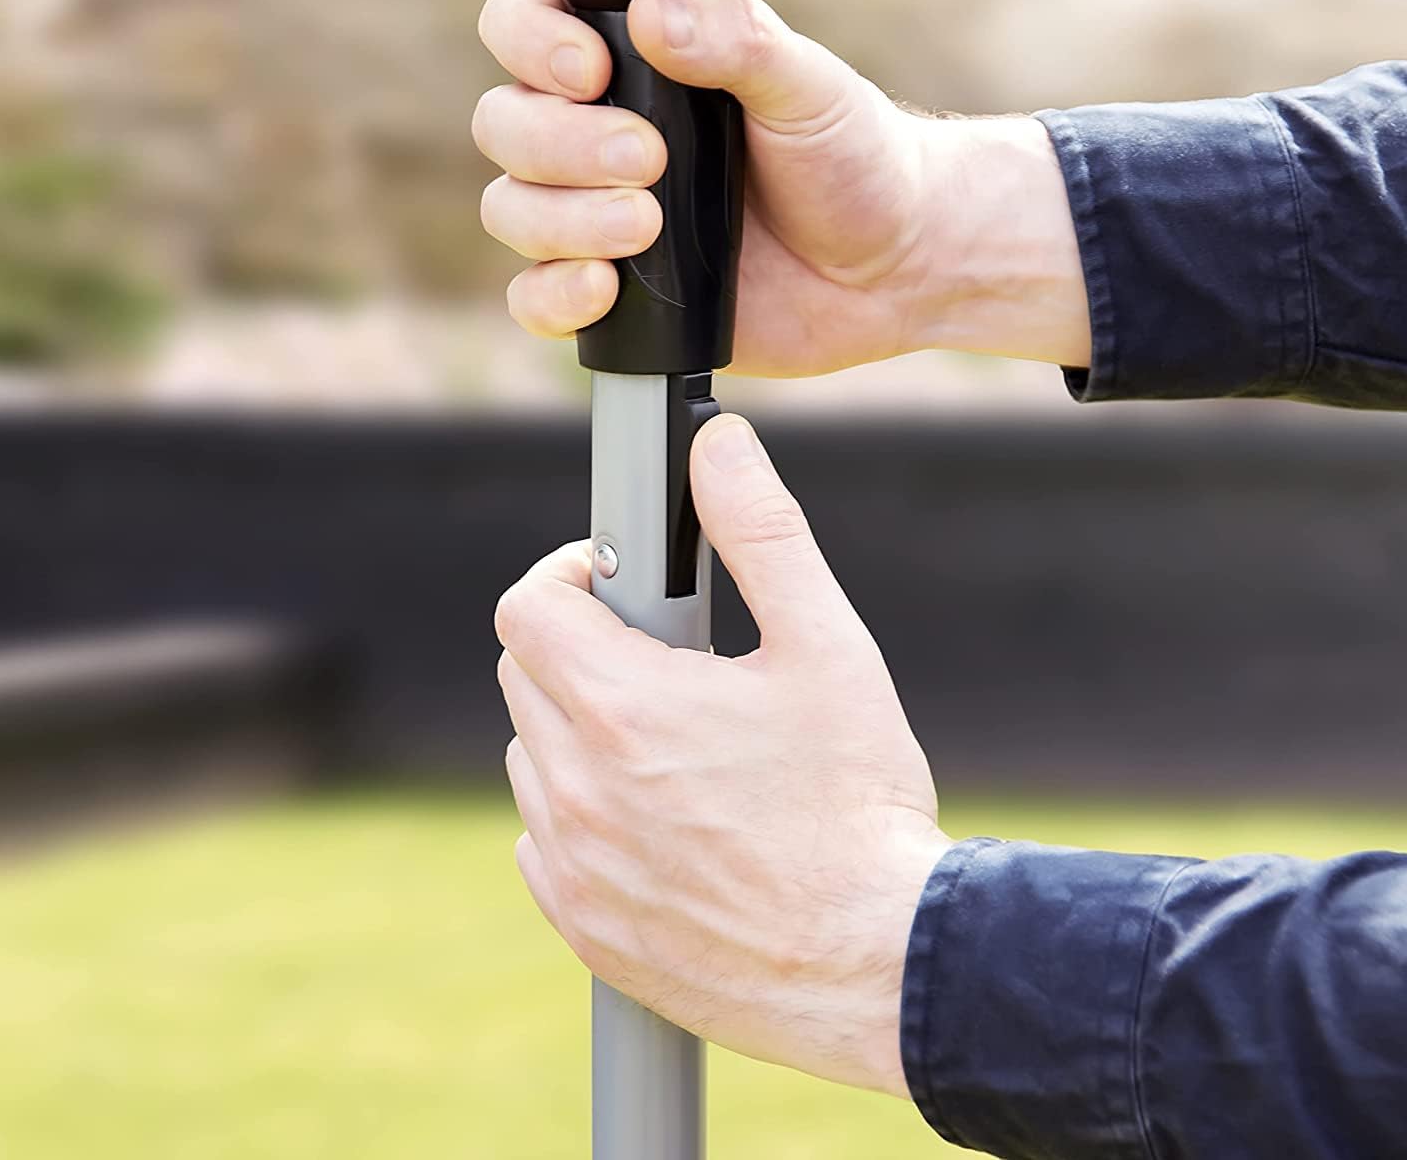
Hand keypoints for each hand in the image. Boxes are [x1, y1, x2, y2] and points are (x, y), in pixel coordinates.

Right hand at [474, 0, 1090, 376]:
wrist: (894, 265)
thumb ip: (737, 41)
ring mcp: (597, 214)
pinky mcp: (612, 294)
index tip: (589, 68)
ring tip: (646, 224)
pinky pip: (534, 298)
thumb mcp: (808, 86)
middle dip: (561, 143)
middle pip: (505, 124)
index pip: (524, 27)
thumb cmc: (854, 161)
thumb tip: (657, 14)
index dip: (531, 42)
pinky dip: (554, 294)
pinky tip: (606, 287)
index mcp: (635, 62)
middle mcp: (597, 132)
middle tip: (649, 157)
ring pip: (512, 210)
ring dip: (564, 218)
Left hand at [495, 413, 950, 1094]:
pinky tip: (664, 817)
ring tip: (674, 741)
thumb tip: (718, 445)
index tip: (619, 583)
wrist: (882, 961)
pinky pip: (544, 838)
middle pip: (524, 673)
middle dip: (580, 646)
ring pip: (532, 755)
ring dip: (579, 728)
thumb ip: (761, 530)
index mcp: (623, 707)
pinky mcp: (583, 926)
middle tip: (664, 659)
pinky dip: (582, 811)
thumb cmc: (860, 801)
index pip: (528, 605)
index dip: (569, 575)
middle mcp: (576, 787)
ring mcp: (572, 864)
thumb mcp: (826, 645)